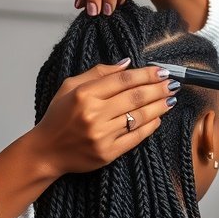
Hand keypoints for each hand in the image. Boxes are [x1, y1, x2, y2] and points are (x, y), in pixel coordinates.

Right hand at [0, 60, 178, 217]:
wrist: (46, 151)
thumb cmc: (58, 117)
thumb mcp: (70, 87)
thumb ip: (98, 73)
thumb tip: (127, 63)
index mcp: (84, 95)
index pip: (123, 80)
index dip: (145, 74)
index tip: (160, 71)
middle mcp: (94, 114)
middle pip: (135, 97)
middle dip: (158, 88)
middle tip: (172, 83)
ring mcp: (102, 135)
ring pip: (139, 116)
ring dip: (159, 106)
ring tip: (170, 98)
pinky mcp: (108, 153)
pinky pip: (136, 137)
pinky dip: (150, 126)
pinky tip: (158, 118)